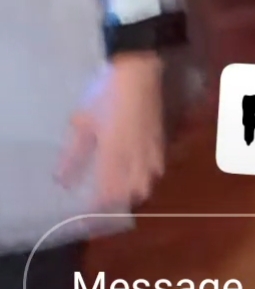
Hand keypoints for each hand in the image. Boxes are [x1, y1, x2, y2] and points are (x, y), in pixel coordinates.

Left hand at [57, 54, 165, 211]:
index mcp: (114, 156)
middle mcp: (135, 158)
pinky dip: (148, 177)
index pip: (107, 194)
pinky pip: (157, 168)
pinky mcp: (160, 139)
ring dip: (133, 193)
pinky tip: (139, 171)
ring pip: (147, 184)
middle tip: (101, 204)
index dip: (97, 210)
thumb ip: (74, 155)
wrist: (137, 70)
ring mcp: (150, 149)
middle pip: (130, 194)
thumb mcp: (83, 122)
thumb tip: (62, 181)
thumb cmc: (105, 94)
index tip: (85, 218)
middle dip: (116, 204)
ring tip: (120, 191)